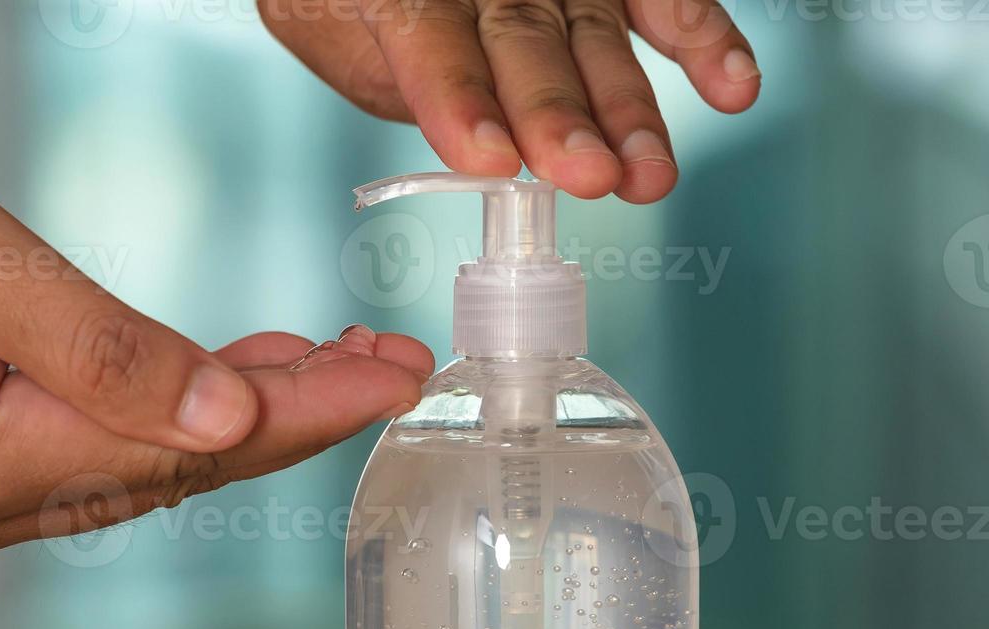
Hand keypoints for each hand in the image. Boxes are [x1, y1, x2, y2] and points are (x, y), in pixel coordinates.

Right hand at [0, 130, 432, 577]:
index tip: (397, 377)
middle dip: (274, 417)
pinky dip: (137, 429)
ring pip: (115, 480)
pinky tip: (196, 388)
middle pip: (156, 478)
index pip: (176, 451)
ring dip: (211, 423)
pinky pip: (66, 475)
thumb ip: (104, 344)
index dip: (300, 413)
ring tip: (312, 361)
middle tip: (378, 362)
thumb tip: (230, 416)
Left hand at [261, 0, 758, 201]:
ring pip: (591, 31)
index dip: (459, 96)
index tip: (489, 159)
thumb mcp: (326, 23)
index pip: (430, 34)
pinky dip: (701, 36)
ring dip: (628, 106)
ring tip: (649, 175)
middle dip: (557, 112)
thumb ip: (380, 63)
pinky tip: (732, 89)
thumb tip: (449, 121)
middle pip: (523, 37)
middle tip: (587, 175)